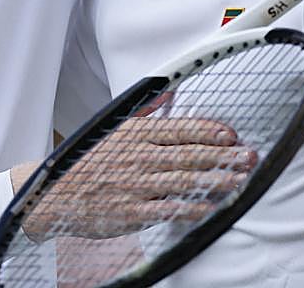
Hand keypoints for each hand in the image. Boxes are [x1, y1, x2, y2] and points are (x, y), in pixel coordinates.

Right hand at [18, 115, 255, 240]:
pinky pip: (169, 209)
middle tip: (249, 156)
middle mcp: (138, 157)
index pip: (179, 129)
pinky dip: (192, 208)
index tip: (231, 134)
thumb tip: (168, 92)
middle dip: (223, 156)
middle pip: (189, 155)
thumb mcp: (111, 128)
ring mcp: (135, 185)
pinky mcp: (132, 212)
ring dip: (216, 181)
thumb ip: (145, 111)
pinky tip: (211, 207)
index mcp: (134, 134)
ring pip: (185, 181)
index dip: (209, 131)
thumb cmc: (85, 162)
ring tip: (240, 180)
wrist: (54, 194)